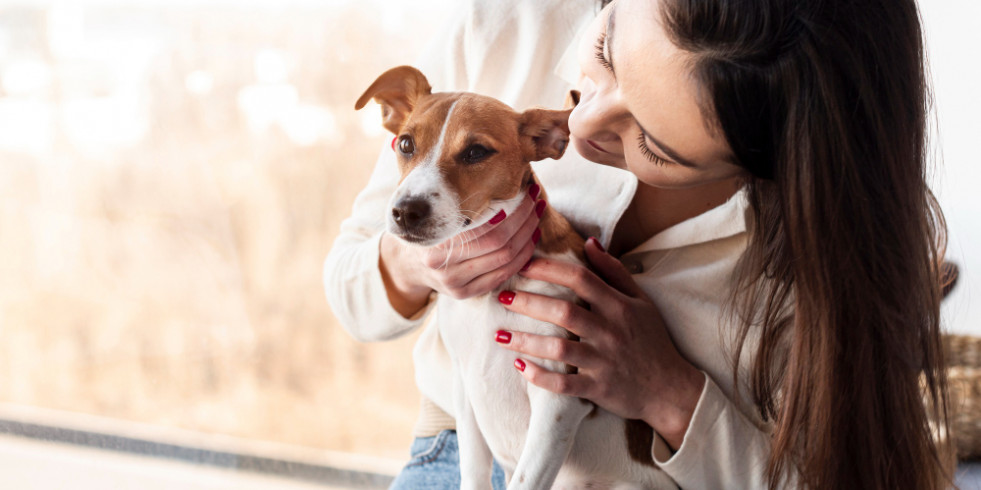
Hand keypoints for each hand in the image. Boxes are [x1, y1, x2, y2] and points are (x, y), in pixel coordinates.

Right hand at [380, 191, 543, 315]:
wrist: (406, 265)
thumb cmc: (425, 231)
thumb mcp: (435, 215)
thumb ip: (461, 206)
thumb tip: (501, 186)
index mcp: (438, 245)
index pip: (490, 229)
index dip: (514, 211)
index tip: (526, 192)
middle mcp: (446, 269)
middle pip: (502, 245)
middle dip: (525, 222)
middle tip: (536, 202)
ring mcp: (457, 285)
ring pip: (507, 262)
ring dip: (528, 239)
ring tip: (536, 218)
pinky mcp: (465, 295)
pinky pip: (503, 276)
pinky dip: (521, 258)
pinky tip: (529, 242)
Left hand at [495, 238, 705, 449]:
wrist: (671, 389)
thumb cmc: (652, 340)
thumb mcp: (641, 300)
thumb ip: (613, 271)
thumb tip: (588, 243)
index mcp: (619, 306)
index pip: (580, 279)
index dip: (549, 269)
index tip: (522, 264)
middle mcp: (610, 331)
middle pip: (564, 312)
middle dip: (529, 302)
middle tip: (503, 296)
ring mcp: (604, 361)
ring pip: (559, 349)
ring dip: (526, 341)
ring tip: (500, 335)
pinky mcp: (598, 388)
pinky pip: (564, 384)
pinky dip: (540, 377)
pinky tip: (520, 367)